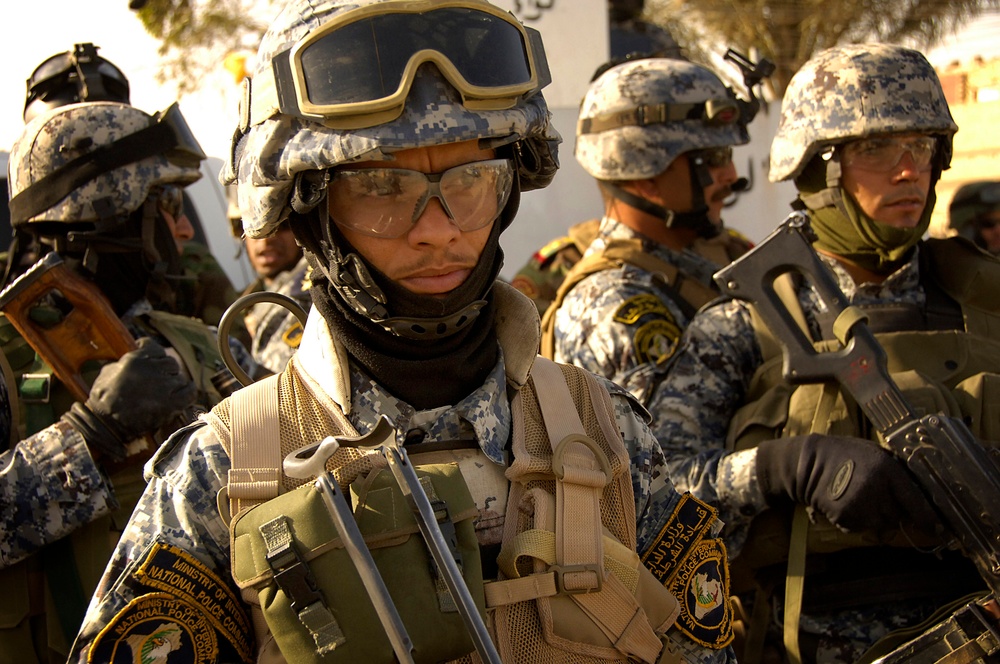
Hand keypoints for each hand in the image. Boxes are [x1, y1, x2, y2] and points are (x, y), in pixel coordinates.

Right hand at [62, 337, 196, 460]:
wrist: (106, 424)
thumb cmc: (103, 398)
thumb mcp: (108, 371)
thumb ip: (125, 361)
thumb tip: (136, 352)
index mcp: (137, 359)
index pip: (156, 348)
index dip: (155, 356)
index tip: (154, 361)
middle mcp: (153, 370)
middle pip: (171, 364)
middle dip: (166, 371)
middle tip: (159, 381)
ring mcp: (165, 386)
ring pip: (180, 378)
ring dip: (175, 384)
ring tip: (166, 392)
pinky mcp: (172, 404)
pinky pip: (190, 392)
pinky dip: (189, 391)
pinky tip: (186, 392)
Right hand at [756, 434, 938, 533]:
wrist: (808, 462)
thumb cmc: (847, 455)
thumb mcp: (877, 454)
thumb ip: (899, 473)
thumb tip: (925, 495)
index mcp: (887, 469)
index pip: (916, 501)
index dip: (930, 519)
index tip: (938, 530)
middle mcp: (876, 488)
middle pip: (899, 516)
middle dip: (893, 510)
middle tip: (877, 495)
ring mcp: (859, 504)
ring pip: (882, 524)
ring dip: (876, 516)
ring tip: (859, 497)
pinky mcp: (845, 517)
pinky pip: (863, 528)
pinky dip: (858, 520)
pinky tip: (847, 503)